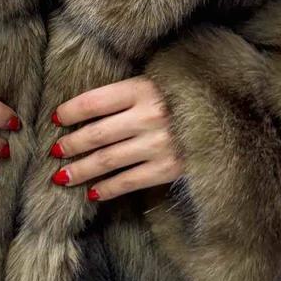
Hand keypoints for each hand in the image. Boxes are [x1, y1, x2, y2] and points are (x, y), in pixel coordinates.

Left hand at [49, 77, 183, 201]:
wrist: (226, 122)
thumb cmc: (182, 102)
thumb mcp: (155, 87)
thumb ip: (125, 97)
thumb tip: (80, 117)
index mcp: (143, 89)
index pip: (94, 102)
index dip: (70, 112)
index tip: (55, 119)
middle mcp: (150, 115)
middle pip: (96, 134)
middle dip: (71, 145)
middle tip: (54, 153)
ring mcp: (159, 144)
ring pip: (107, 160)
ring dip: (81, 170)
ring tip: (63, 177)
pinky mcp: (168, 169)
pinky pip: (128, 181)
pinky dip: (107, 188)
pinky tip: (92, 192)